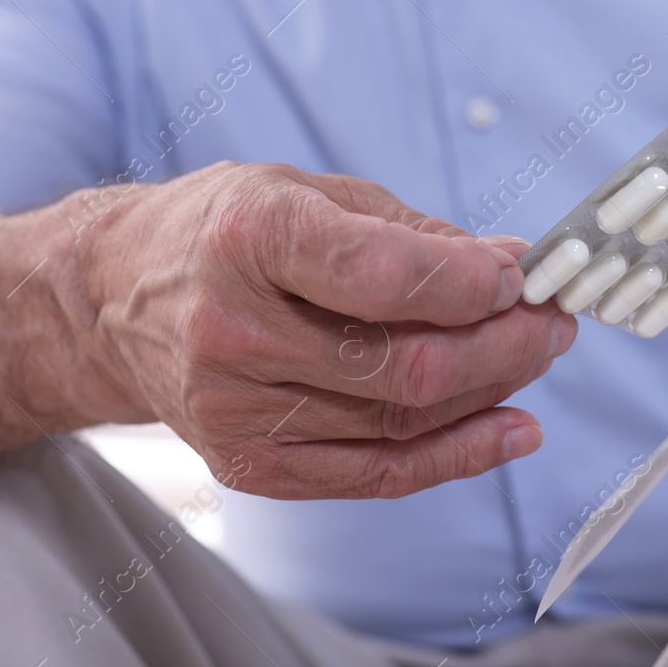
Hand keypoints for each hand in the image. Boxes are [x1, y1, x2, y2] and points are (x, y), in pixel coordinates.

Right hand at [76, 162, 573, 498]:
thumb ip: (414, 233)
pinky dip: (458, 454)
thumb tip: (515, 265)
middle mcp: (232, 328)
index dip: (467, 282)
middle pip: (403, 363)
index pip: (377, 273)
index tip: (522, 275)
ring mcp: (234, 408)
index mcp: (249, 236)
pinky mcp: (249, 464)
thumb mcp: (310, 192)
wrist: (113, 300)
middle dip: (504, 345)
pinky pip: (377, 474)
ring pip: (400, 420)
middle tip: (554, 320)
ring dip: (493, 391)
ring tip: (537, 355)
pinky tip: (512, 427)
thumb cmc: (226, 230)